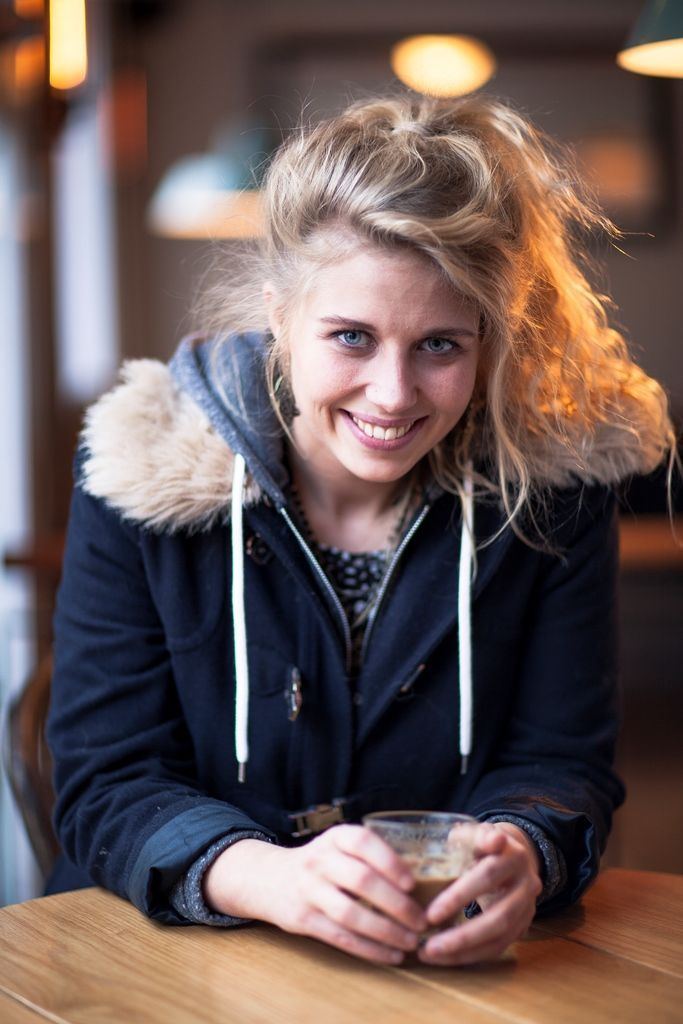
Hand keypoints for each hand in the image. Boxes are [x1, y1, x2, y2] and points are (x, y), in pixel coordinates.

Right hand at [203, 827, 426, 964]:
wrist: (270, 878)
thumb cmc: (322, 863)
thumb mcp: (340, 846)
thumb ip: (371, 856)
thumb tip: (425, 880)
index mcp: (335, 838)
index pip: (363, 842)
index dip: (389, 861)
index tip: (412, 883)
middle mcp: (319, 860)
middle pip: (361, 881)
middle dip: (396, 904)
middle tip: (421, 920)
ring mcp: (308, 890)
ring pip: (351, 914)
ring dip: (385, 931)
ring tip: (411, 942)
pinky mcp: (302, 920)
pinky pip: (340, 937)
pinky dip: (369, 949)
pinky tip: (390, 955)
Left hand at [417, 822, 542, 965]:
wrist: (512, 854)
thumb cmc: (482, 842)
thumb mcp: (475, 831)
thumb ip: (475, 835)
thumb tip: (494, 840)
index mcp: (514, 856)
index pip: (488, 876)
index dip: (460, 895)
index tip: (431, 914)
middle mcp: (527, 885)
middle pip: (499, 916)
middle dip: (463, 935)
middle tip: (429, 945)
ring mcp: (527, 909)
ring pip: (500, 938)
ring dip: (464, 951)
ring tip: (430, 954)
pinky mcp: (523, 927)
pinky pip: (498, 948)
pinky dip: (470, 955)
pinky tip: (445, 957)